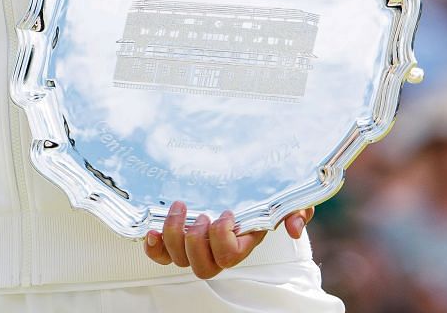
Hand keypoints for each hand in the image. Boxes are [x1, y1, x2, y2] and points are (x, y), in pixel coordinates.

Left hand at [143, 202, 311, 277]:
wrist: (239, 180)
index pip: (230, 257)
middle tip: (201, 215)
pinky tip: (152, 229)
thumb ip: (295, 210)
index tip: (226, 213)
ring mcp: (195, 245)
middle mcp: (217, 249)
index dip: (223, 239)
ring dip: (175, 234)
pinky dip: (154, 246)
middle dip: (196, 241)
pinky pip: (160, 254)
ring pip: (179, 259)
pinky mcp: (175, 238)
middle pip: (202, 266)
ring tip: (180, 207)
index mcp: (241, 242)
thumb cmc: (260, 191)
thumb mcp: (283, 198)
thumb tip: (294, 227)